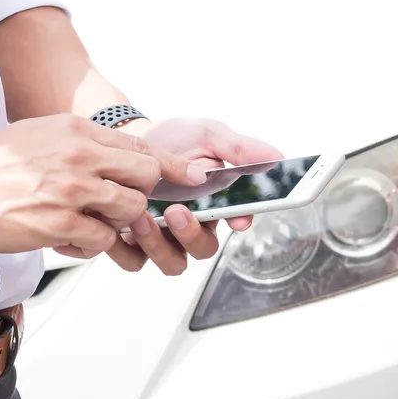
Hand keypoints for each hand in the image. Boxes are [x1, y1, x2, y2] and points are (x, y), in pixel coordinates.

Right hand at [0, 114, 195, 257]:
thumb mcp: (43, 132)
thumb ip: (83, 141)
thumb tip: (120, 154)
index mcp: (79, 132)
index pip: (143, 147)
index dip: (173, 165)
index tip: (194, 176)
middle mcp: (80, 156)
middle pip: (146, 179)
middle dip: (141, 195)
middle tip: (121, 204)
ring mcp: (72, 191)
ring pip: (130, 211)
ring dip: (117, 223)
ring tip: (90, 221)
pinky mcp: (59, 224)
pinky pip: (102, 240)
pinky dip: (93, 243)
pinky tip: (70, 237)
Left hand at [113, 118, 282, 274]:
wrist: (129, 139)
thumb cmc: (174, 139)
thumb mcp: (208, 135)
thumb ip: (239, 148)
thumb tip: (277, 156)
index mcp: (218, 203)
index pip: (238, 220)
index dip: (240, 221)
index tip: (237, 216)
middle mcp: (194, 226)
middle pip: (204, 249)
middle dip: (192, 235)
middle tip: (177, 211)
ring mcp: (165, 237)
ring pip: (173, 263)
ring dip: (159, 245)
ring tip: (143, 216)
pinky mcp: (133, 244)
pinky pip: (134, 261)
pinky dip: (127, 249)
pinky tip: (120, 225)